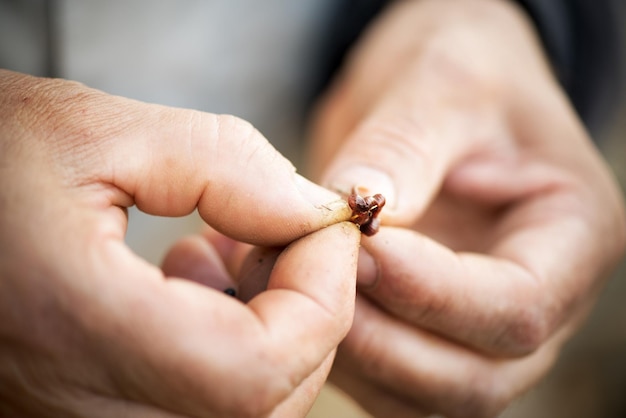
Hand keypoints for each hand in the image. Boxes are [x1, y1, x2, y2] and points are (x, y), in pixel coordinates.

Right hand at [0, 70, 358, 416]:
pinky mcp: (81, 413)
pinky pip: (195, 411)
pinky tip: (191, 285)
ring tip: (231, 254)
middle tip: (287, 233)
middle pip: (262, 405)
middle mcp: (72, 410)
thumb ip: (223, 165)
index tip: (327, 227)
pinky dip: (231, 354)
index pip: (256, 370)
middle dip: (308, 313)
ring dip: (273, 333)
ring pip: (240, 417)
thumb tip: (312, 211)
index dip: (322, 298)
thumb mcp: (90, 130)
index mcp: (70, 330)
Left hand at [307, 0, 625, 415]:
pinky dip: (333, 357)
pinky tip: (285, 294)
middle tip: (305, 273)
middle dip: (380, 340)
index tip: (361, 249)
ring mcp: (477, 326)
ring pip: (420, 394)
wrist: (438, 90)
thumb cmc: (460, 73)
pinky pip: (383, 379)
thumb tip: (354, 215)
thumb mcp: (440, 86)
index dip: (432, 293)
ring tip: (281, 280)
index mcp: (571, 236)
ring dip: (347, 356)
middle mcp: (535, 301)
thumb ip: (402, 151)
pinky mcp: (425, 329)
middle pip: (472, 379)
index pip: (518, 307)